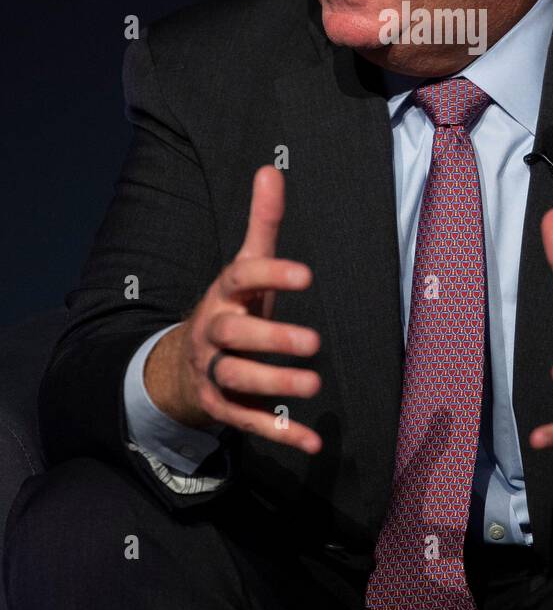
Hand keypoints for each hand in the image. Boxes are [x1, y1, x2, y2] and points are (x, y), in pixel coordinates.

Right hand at [144, 165, 322, 453]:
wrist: (181, 366)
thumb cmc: (231, 308)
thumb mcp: (245, 267)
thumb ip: (262, 224)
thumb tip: (270, 169)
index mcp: (225, 294)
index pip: (242, 278)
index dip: (272, 275)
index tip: (307, 275)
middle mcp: (215, 332)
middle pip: (234, 336)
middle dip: (271, 340)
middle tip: (314, 342)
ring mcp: (214, 371)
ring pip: (238, 379)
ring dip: (275, 385)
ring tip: (314, 385)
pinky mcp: (222, 407)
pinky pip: (248, 421)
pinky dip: (279, 432)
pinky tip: (312, 440)